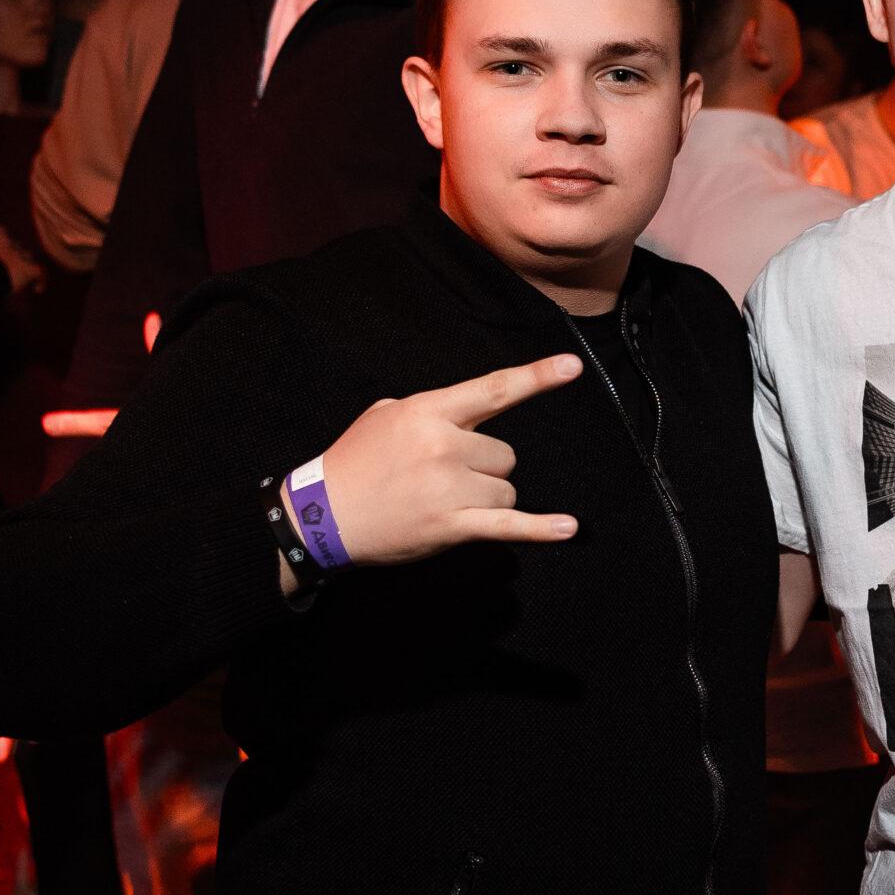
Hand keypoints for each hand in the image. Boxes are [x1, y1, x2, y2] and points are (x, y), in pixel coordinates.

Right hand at [0, 215, 43, 295]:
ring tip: (22, 278)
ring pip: (26, 256)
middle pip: (14, 244)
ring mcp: (16, 254)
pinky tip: (37, 290)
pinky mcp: (27, 269)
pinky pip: (39, 273)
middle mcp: (3, 241)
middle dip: (14, 253)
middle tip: (12, 267)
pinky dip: (40, 281)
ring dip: (25, 264)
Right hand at [304, 355, 583, 565]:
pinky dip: (540, 529)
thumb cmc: (355, 463)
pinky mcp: (452, 525)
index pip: (493, 390)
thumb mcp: (384, 416)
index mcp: (428, 411)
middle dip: (483, 467)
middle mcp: (444, 445)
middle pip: (504, 454)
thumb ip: (430, 411)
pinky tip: (568, 528)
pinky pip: (508, 525)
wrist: (322, 517)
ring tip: (441, 502)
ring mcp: (449, 487)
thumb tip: (464, 416)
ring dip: (484, 498)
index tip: (572, 366)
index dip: (536, 377)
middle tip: (439, 478)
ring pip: (506, 489)